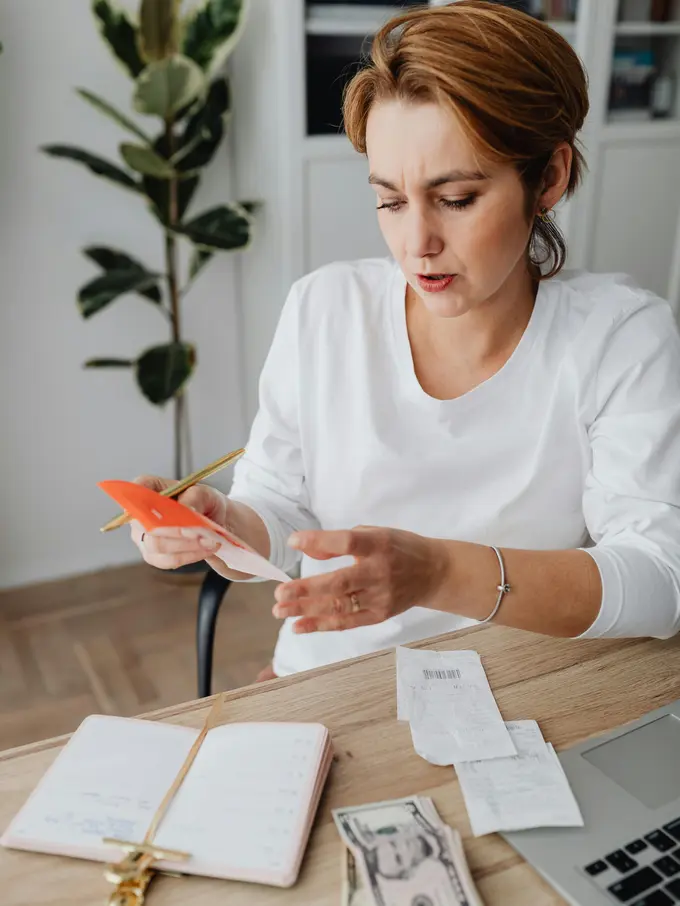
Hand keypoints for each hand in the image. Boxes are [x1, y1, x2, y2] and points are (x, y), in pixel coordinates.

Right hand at [130, 475, 228, 571]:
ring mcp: (143, 536)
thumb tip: (186, 509)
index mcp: (149, 488)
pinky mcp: (154, 555)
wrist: (215, 522)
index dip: (143, 499)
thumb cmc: (204, 502)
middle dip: (174, 530)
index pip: (136, 489)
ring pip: (157, 545)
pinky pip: (168, 560)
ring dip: (186, 545)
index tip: (166, 506)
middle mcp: (139, 513)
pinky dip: (190, 555)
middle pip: (144, 524)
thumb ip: (193, 498)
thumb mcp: (204, 493)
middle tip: (199, 531)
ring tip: (209, 541)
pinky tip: (206, 549)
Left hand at [272, 526, 449, 632]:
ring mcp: (380, 597)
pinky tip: (298, 625)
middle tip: (279, 593)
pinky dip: (321, 625)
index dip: (318, 542)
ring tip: (280, 610)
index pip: (346, 542)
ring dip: (306, 610)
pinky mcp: (379, 615)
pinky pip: (347, 622)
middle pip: (339, 582)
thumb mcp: (374, 533)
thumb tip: (308, 551)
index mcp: (379, 544)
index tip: (293, 542)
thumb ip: (342, 540)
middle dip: (305, 589)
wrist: (434, 572)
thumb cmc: (399, 548)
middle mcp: (380, 572)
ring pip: (338, 606)